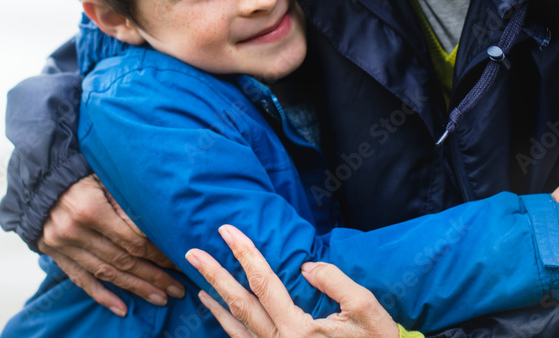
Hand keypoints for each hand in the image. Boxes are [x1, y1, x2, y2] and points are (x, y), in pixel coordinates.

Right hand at [38, 174, 184, 316]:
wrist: (41, 181)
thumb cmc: (81, 176)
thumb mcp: (106, 178)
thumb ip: (128, 201)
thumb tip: (160, 224)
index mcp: (91, 209)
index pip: (132, 239)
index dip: (157, 253)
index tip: (177, 261)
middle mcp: (76, 231)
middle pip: (123, 260)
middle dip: (154, 276)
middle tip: (178, 288)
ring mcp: (64, 246)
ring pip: (106, 273)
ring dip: (135, 288)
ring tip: (160, 298)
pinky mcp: (57, 255)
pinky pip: (81, 280)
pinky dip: (102, 296)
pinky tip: (122, 308)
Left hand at [186, 224, 398, 337]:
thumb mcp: (366, 309)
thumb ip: (335, 282)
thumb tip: (306, 266)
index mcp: (298, 329)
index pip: (263, 282)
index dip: (244, 253)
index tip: (226, 230)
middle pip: (240, 305)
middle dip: (214, 276)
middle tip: (192, 253)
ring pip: (236, 329)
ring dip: (216, 305)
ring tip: (198, 286)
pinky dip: (230, 329)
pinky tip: (222, 318)